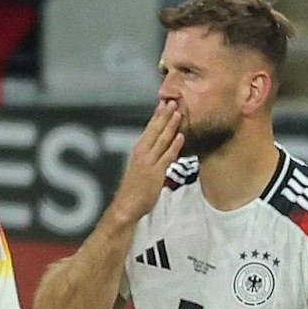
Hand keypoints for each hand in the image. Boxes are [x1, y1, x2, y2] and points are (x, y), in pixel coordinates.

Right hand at [111, 101, 183, 224]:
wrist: (126, 207)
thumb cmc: (133, 190)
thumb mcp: (139, 168)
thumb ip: (150, 157)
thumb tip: (162, 147)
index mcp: (138, 151)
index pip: (149, 129)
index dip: (157, 116)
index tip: (164, 103)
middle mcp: (142, 154)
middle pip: (155, 130)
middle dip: (164, 115)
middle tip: (173, 101)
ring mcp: (149, 162)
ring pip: (161, 140)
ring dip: (170, 125)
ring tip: (178, 112)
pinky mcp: (155, 173)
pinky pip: (167, 156)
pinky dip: (174, 146)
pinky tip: (181, 136)